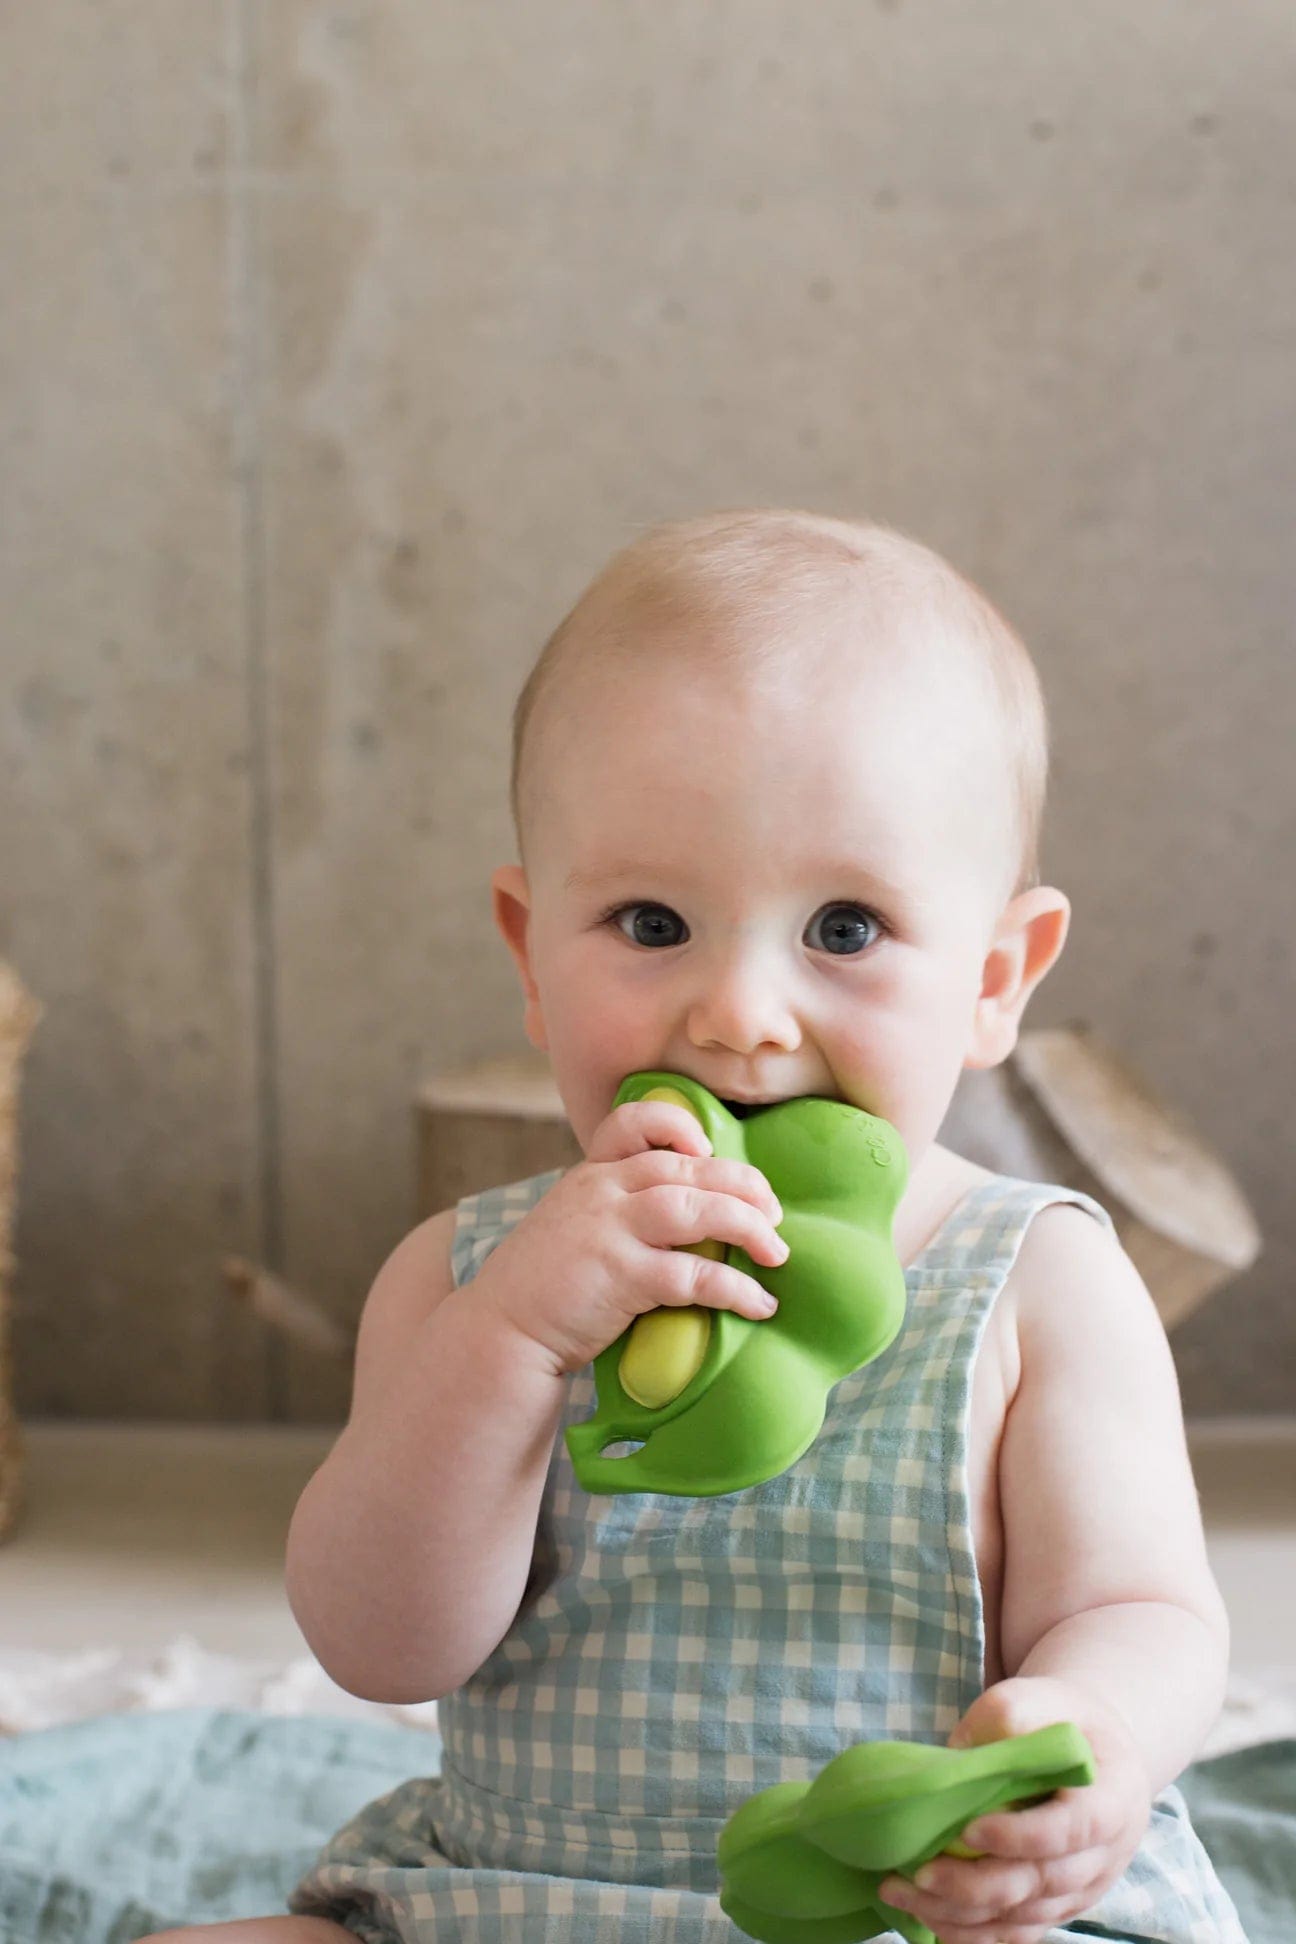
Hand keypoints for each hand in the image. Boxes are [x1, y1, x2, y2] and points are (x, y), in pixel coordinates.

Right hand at [474, 1095, 787, 1375]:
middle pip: (686, 1167)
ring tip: (778, 1252)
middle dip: (742, 1185)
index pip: (632, 1121)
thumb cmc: (544, 1285)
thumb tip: (687, 1215)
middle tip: (775, 1213)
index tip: (707, 1149)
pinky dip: (735, 1288)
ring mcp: (609, 1231)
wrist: (501, 1331)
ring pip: (695, 1208)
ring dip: (747, 1227)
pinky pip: (692, 1274)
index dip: (677, 1125)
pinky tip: (759, 1303)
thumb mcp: (572, 1226)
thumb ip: (616, 1209)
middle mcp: (600, 1191)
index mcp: (589, 1174)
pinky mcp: (620, 1276)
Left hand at [877, 1676, 1152, 1943]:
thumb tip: (958, 1756)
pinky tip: (928, 1916)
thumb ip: (1006, 1716)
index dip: (1022, 1835)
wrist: (1097, 1752)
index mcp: (1113, 1799)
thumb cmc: (1065, 1720)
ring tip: (901, 1892)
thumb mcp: (1041, 1697)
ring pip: (1022, 1917)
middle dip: (974, 1884)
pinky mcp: (1057, 1906)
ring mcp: (1082, 1889)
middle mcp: (1104, 1856)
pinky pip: (1017, 1933)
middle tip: (918, 1872)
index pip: (1073, 1829)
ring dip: (960, 1913)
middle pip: (1040, 1883)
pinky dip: (973, 1933)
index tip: (969, 1829)